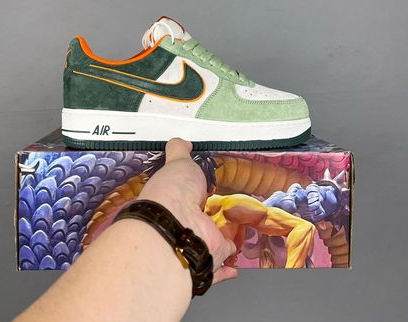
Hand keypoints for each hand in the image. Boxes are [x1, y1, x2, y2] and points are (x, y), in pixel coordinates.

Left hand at [139, 138, 237, 283]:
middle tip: (223, 212)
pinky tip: (234, 261)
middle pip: (200, 219)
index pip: (186, 195)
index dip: (194, 193)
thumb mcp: (178, 162)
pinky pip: (222, 262)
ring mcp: (198, 239)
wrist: (176, 225)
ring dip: (221, 239)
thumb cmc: (173, 192)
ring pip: (212, 240)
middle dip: (210, 217)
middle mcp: (185, 221)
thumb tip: (180, 142)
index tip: (204, 191)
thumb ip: (179, 151)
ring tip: (233, 233)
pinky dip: (229, 265)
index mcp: (176, 198)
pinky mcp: (213, 255)